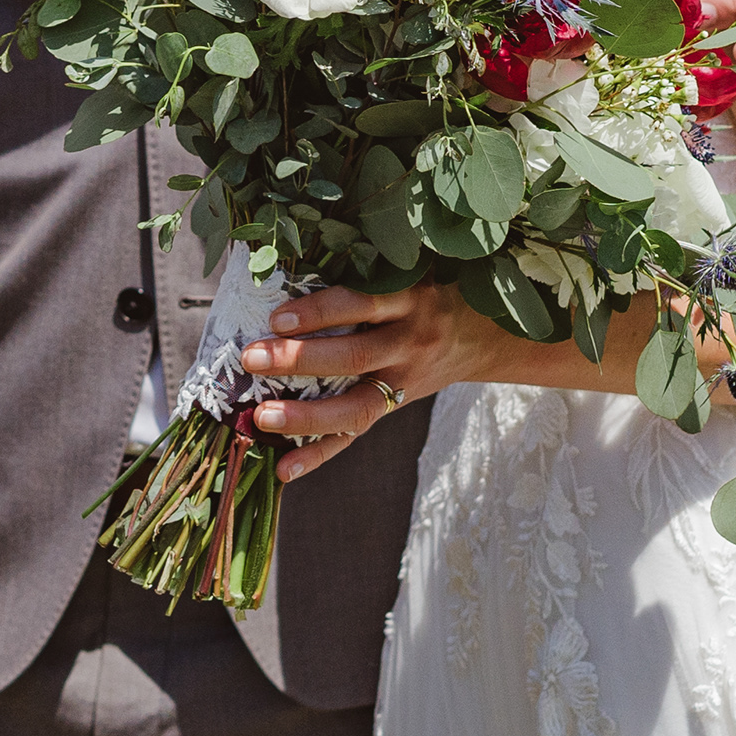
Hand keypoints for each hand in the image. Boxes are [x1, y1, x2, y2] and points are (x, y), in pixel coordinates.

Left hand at [231, 281, 543, 482]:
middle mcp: (410, 340)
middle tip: (251, 359)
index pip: (361, 304)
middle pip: (354, 356)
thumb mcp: (409, 272)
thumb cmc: (428, 292)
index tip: (277, 317)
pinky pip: (356, 434)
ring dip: (304, 415)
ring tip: (262, 418)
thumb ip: (364, 274)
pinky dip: (318, 454)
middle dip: (298, 360)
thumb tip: (283, 266)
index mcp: (409, 298)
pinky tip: (284, 470)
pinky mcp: (397, 407)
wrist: (484, 334)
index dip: (319, 312)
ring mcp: (405, 380)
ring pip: (355, 405)